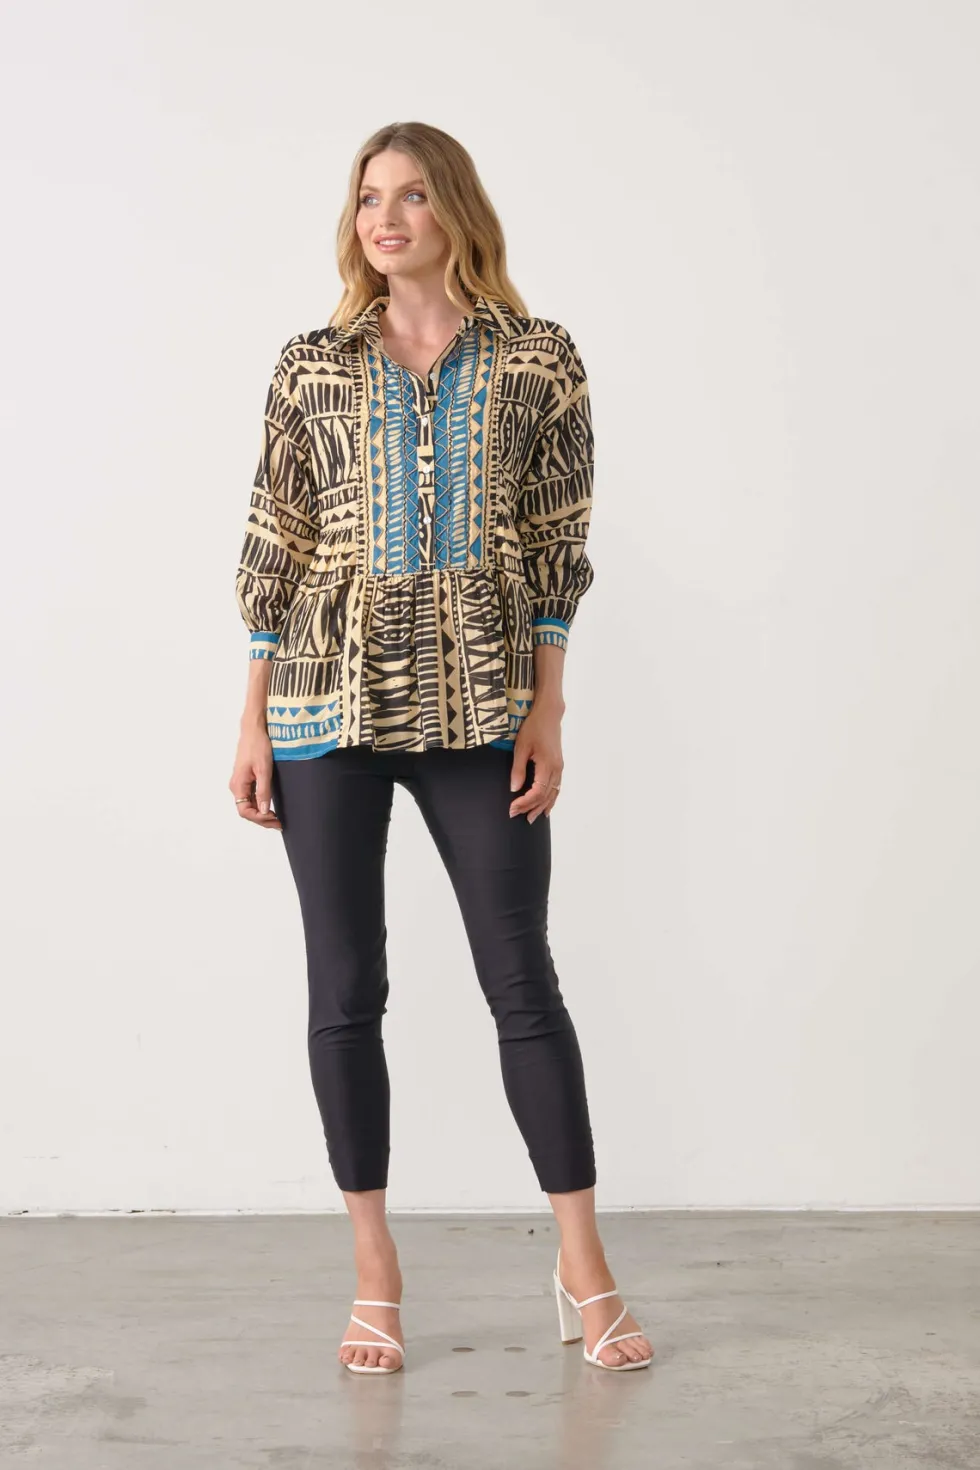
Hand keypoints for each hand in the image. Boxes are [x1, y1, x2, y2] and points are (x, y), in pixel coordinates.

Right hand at [229, 726, 281, 830]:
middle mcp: (237, 786)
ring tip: (277, 818)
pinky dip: (261, 804)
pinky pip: (251, 797)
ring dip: (262, 813)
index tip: (275, 819)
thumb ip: (263, 791)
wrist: (254, 729)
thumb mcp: (264, 769)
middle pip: (247, 810)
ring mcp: (241, 783)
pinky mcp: (247, 779)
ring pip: (249, 805)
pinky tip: (271, 806)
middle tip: (279, 823)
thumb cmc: (258, 746)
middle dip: (262, 819)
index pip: (245, 811)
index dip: (260, 819)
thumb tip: (263, 810)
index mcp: (238, 785)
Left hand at [509, 703, 563, 822]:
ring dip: (542, 807)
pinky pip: (556, 788)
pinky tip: (546, 807)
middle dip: (530, 808)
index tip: (512, 808)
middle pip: (545, 796)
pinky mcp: (559, 765)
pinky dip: (551, 799)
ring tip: (531, 818)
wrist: (549, 714)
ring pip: (553, 794)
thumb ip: (518, 769)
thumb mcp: (521, 747)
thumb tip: (514, 788)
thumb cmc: (533, 727)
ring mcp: (559, 768)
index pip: (537, 792)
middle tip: (516, 815)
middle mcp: (557, 769)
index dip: (525, 803)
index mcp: (548, 765)